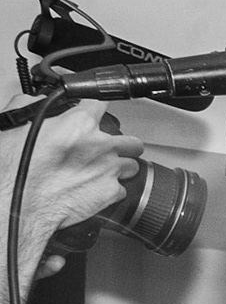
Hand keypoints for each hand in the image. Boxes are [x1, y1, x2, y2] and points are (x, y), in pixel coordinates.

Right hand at [2, 95, 142, 281]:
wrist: (17, 202)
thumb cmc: (15, 167)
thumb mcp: (17, 122)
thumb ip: (36, 106)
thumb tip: (43, 102)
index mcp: (79, 124)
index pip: (100, 103)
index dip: (95, 107)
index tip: (94, 112)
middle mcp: (101, 145)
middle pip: (130, 140)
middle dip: (121, 144)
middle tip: (106, 149)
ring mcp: (109, 170)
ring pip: (132, 164)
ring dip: (121, 166)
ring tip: (103, 170)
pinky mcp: (111, 193)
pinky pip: (121, 189)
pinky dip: (111, 189)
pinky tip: (96, 189)